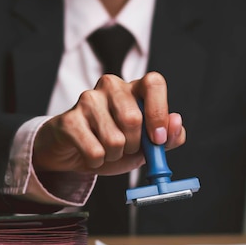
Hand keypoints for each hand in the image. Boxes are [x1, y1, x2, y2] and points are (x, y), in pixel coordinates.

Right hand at [32, 71, 185, 174]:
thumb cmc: (114, 142)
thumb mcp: (147, 143)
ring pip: (114, 139)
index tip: (157, 138)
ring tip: (107, 150)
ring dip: (114, 155)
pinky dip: (97, 162)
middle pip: (133, 118)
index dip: (158, 112)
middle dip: (134, 145)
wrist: (75, 152)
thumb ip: (168, 137)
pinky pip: (95, 151)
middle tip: (126, 147)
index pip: (153, 83)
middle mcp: (111, 86)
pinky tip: (91, 154)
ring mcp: (88, 99)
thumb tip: (175, 123)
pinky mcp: (69, 119)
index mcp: (133, 88)